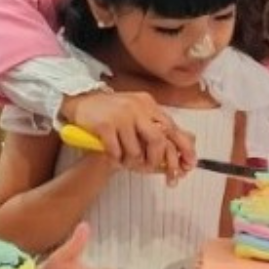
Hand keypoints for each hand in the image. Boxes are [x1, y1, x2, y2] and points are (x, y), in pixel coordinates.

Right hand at [61, 91, 196, 182]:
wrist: (80, 100)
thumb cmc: (111, 110)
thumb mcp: (137, 111)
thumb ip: (156, 125)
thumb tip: (183, 145)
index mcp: (148, 104)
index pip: (172, 129)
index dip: (183, 150)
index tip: (187, 166)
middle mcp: (137, 107)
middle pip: (158, 140)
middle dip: (156, 160)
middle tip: (150, 169)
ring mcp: (120, 116)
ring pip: (136, 150)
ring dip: (131, 161)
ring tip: (125, 160)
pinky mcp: (104, 125)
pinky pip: (116, 151)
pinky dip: (116, 159)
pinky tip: (113, 157)